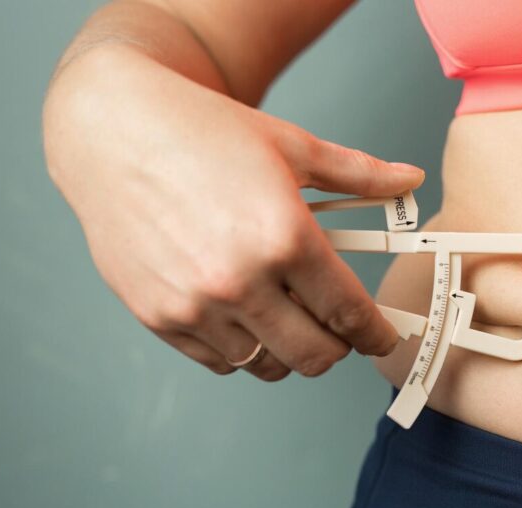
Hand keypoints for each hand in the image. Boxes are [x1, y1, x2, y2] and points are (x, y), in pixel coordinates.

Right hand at [43, 45, 423, 379]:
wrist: (111, 127)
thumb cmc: (201, 131)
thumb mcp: (292, 145)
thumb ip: (359, 172)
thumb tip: (410, 178)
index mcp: (284, 237)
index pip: (350, 315)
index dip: (377, 335)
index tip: (383, 339)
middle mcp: (240, 280)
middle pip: (315, 356)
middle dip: (338, 347)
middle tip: (339, 329)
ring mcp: (196, 305)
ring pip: (268, 365)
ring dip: (289, 350)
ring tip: (290, 317)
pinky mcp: (160, 317)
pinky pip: (221, 361)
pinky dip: (243, 349)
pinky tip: (246, 315)